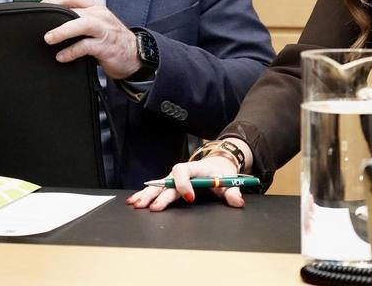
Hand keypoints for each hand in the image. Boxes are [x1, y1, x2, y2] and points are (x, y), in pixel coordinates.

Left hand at [42, 0, 139, 79]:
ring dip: (63, 30)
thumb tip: (51, 22)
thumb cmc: (110, 39)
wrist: (135, 55)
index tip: (39, 8)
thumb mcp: (95, 24)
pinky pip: (86, 46)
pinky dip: (71, 51)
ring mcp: (104, 30)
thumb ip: (78, 20)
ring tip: (48, 38)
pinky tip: (61, 57)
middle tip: (37, 23)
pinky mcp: (106, 46)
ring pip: (82, 24)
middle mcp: (100, 15)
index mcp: (95, 7)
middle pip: (74, 8)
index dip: (53, 0)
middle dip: (53, 14)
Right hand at [127, 153, 242, 210]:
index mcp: (193, 168)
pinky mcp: (170, 186)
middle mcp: (180, 173)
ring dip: (146, 195)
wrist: (217, 164)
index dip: (184, 184)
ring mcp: (173, 179)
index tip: (190, 198)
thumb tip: (237, 201)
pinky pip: (156, 190)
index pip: (183, 172)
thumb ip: (233, 191)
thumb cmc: (221, 172)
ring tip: (135, 204)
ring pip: (157, 186)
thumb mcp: (229, 180)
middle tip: (151, 207)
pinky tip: (134, 201)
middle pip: (165, 182)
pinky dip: (145, 195)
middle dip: (157, 195)